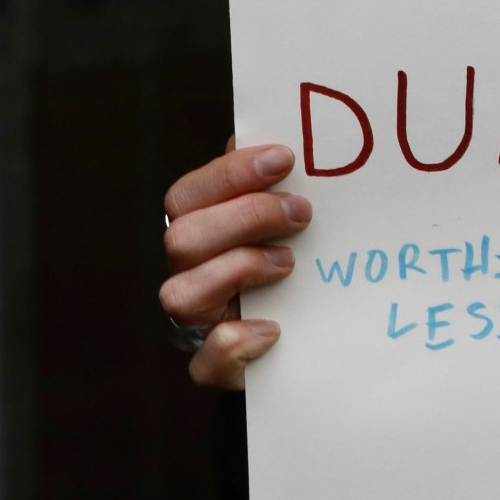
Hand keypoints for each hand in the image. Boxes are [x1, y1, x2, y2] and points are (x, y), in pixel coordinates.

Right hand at [160, 138, 309, 388]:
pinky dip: (236, 344)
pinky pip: (207, 363)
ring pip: (179, 296)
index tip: (286, 159)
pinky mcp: (218, 365)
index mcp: (201, 228)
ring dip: (238, 271)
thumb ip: (278, 179)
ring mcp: (200, 321)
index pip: (188, 194)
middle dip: (245, 219)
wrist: (320, 330)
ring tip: (289, 265)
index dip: (231, 174)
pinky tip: (274, 329)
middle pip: (182, 239)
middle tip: (302, 213)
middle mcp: (190, 272)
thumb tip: (282, 134)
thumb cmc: (304, 254)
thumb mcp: (293, 214)